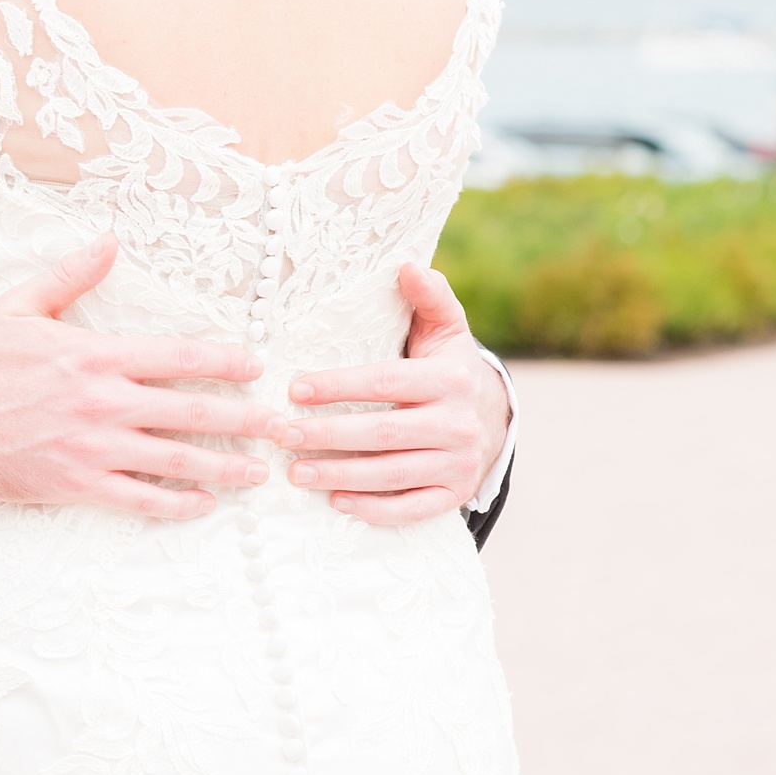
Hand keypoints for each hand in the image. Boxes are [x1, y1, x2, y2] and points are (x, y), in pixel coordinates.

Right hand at [0, 236, 289, 521]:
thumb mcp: (21, 305)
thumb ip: (71, 275)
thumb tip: (108, 241)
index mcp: (96, 355)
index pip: (180, 358)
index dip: (226, 362)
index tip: (256, 366)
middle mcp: (103, 403)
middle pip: (192, 413)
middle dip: (244, 420)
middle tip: (279, 426)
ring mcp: (93, 448)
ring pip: (175, 460)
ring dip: (223, 469)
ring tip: (257, 473)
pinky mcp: (77, 484)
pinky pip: (140, 499)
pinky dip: (176, 504)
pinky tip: (202, 504)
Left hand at [277, 262, 512, 525]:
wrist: (493, 418)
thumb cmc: (449, 367)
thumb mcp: (445, 329)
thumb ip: (429, 298)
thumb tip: (409, 265)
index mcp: (450, 379)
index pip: (385, 382)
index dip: (338, 386)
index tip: (294, 389)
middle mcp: (457, 423)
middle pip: (383, 432)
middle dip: (327, 435)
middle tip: (281, 434)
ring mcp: (457, 462)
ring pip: (392, 473)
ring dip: (340, 475)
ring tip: (295, 472)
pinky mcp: (454, 493)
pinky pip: (411, 508)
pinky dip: (374, 509)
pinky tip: (337, 502)